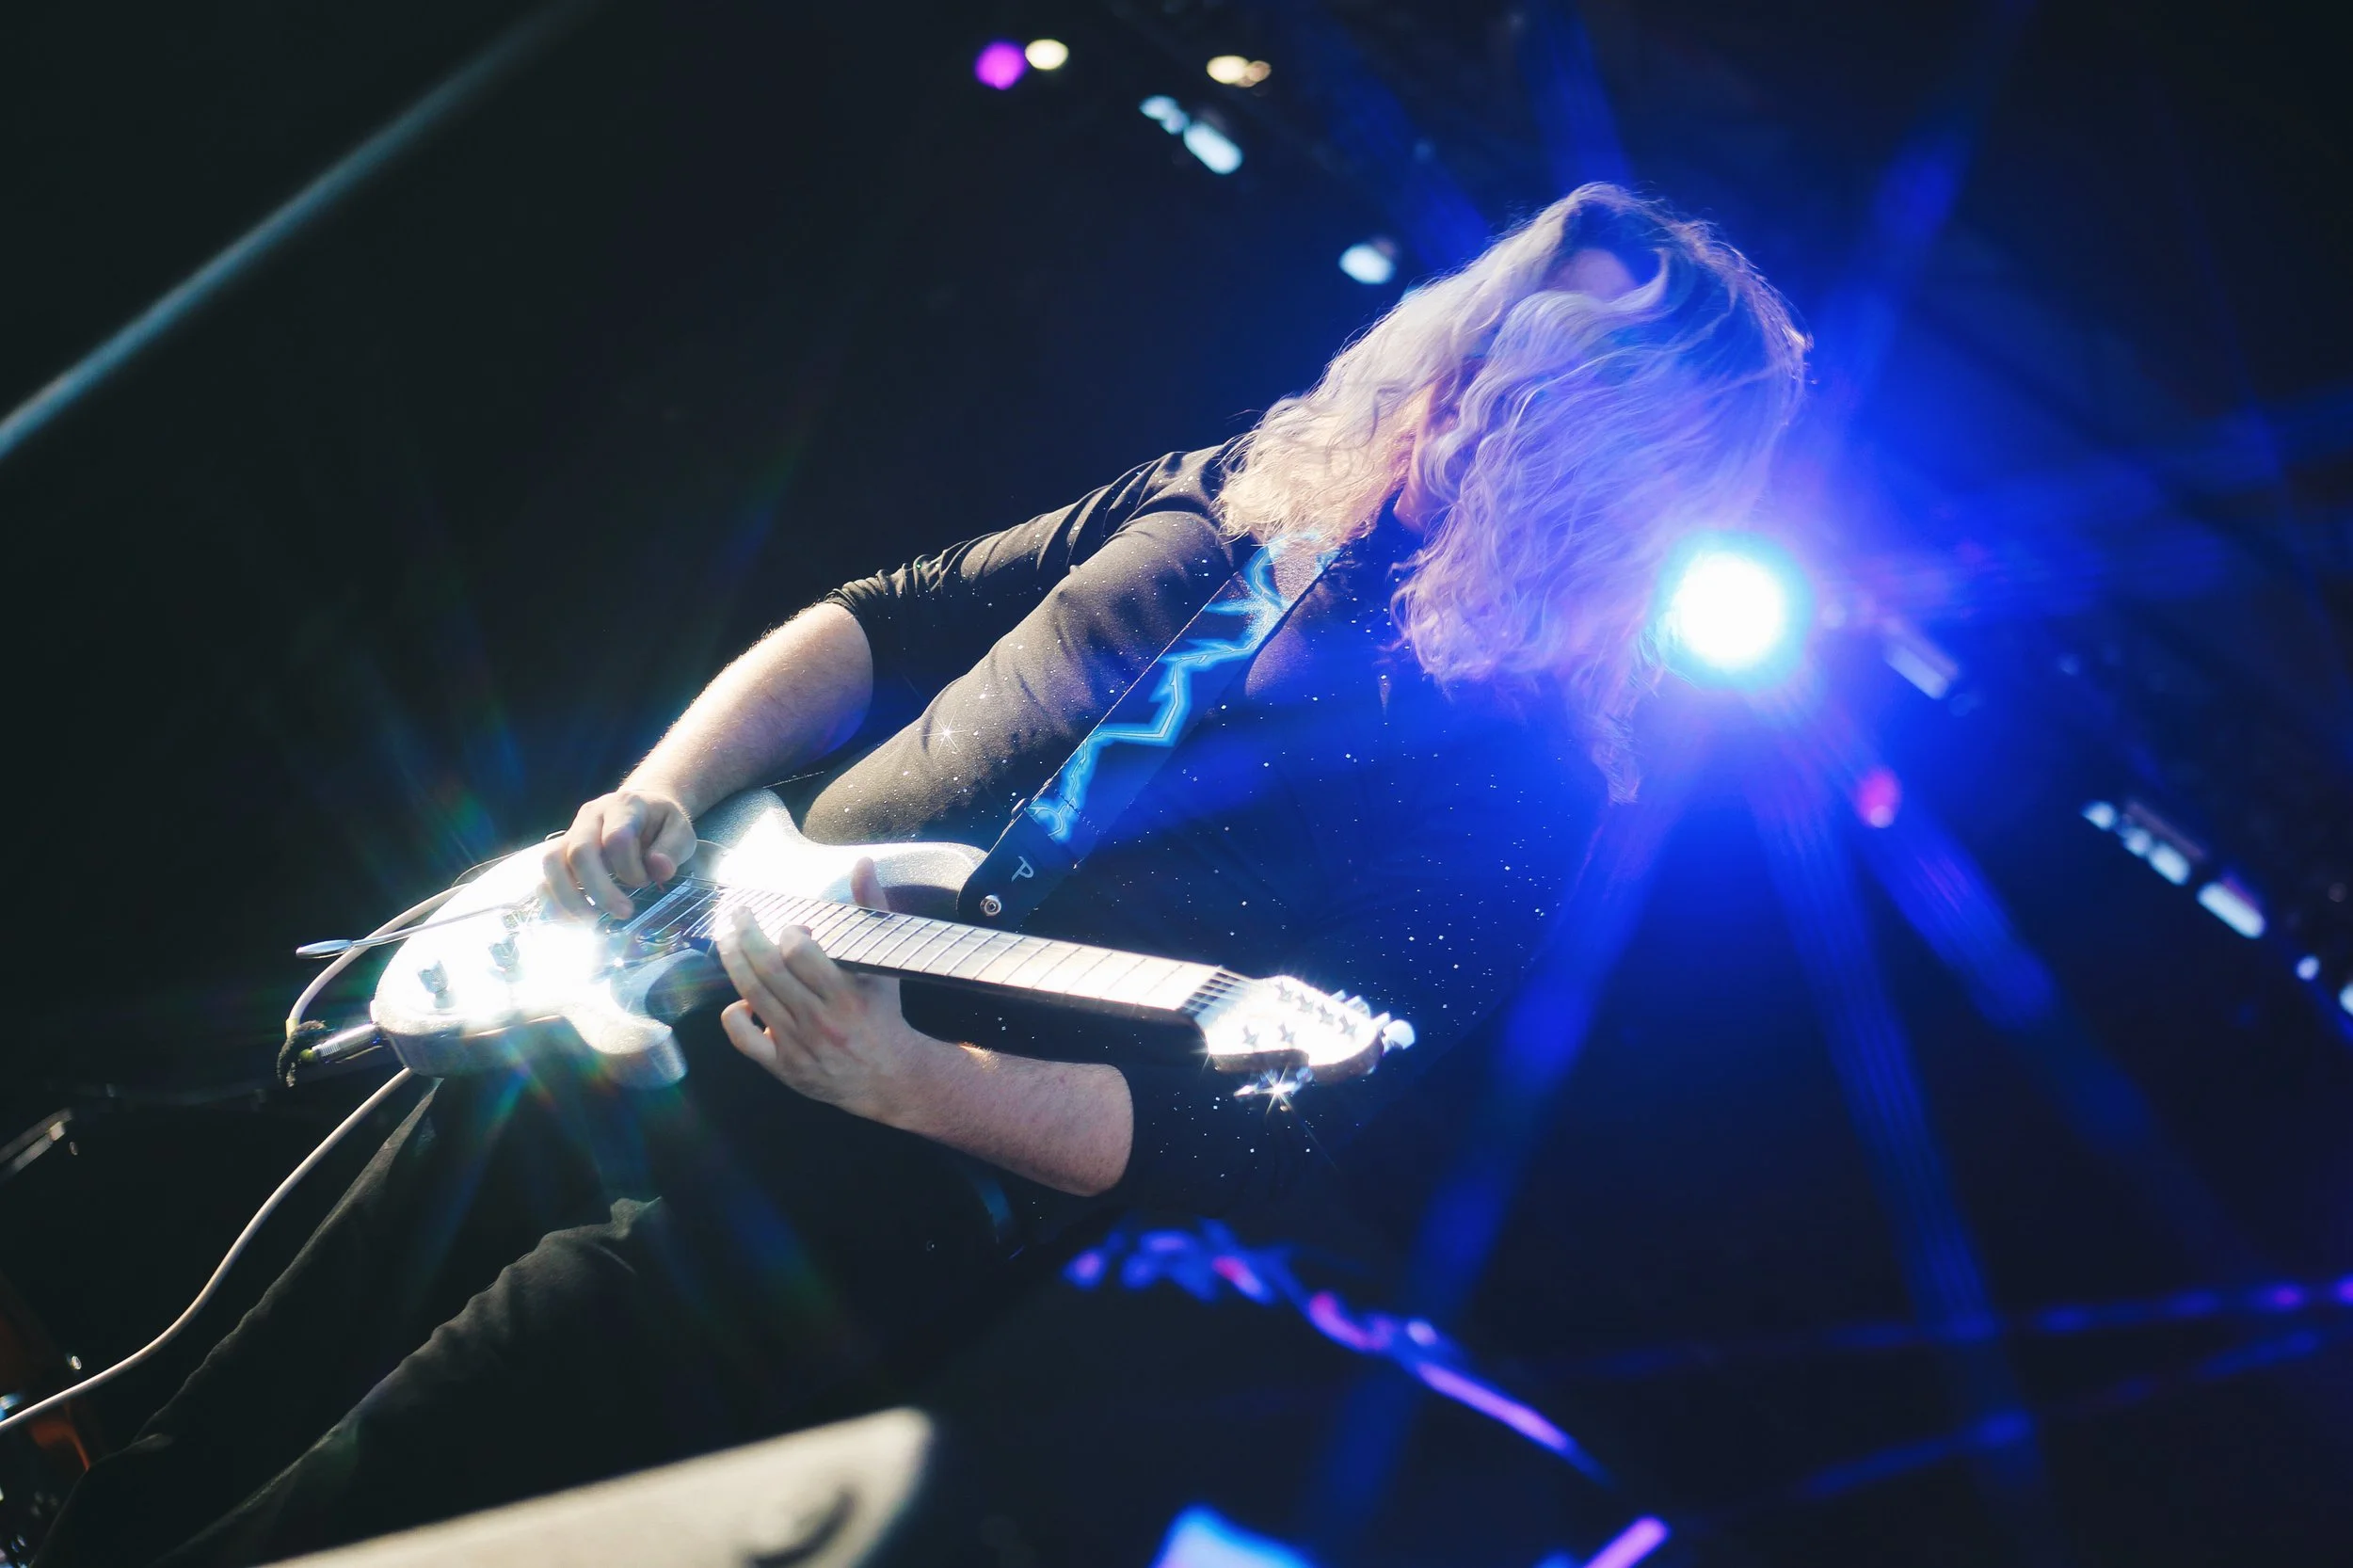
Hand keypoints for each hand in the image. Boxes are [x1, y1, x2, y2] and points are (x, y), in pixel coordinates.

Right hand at [541, 788, 696, 919]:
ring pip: (552, 863)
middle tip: (623, 914)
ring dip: (569, 898)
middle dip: (600, 890)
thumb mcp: (680, 829)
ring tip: (592, 922)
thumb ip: (673, 848)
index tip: (646, 883)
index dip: (630, 867)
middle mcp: (590, 816)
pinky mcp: (560, 854)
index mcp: (623, 806)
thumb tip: (659, 870)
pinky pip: (544, 877)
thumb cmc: (660, 823)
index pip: (616, 838)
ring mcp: (570, 834)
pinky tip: (573, 922)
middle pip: (579, 852)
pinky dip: (553, 903)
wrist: (641, 808)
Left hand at [714, 858, 939, 1120]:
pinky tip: (742, 1000)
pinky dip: (734, 1015)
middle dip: (745, 933)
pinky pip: (744, 1039)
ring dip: (733, 962)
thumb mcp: (884, 962)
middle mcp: (820, 1020)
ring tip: (727, 939)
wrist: (891, 1076)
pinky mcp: (783, 1067)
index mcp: (846, 994)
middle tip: (737, 913)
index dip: (789, 932)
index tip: (794, 928)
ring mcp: (798, 1045)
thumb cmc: (884, 1013)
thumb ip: (874, 909)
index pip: (800, 953)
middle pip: (767, 969)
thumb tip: (863, 864)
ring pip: (752, 996)